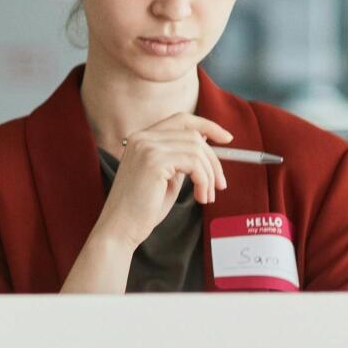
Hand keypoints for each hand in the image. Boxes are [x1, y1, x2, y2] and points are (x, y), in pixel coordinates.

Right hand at [96, 113, 232, 245]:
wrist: (120, 228)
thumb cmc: (142, 208)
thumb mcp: (166, 177)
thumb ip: (181, 159)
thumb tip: (205, 144)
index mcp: (141, 139)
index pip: (181, 120)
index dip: (207, 125)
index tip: (227, 139)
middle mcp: (142, 138)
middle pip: (193, 135)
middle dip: (213, 160)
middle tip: (220, 184)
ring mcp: (146, 148)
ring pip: (197, 149)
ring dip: (209, 175)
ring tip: (207, 196)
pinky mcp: (153, 161)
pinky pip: (194, 164)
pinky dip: (204, 181)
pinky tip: (200, 197)